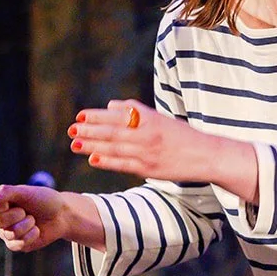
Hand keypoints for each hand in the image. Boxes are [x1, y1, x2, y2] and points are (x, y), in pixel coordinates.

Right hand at [0, 182, 83, 252]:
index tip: (8, 203)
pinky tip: (36, 230)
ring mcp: (8, 233)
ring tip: (33, 219)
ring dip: (26, 224)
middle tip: (26, 210)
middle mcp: (1, 219)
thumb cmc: (44, 200)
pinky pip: (18, 244)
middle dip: (16, 215)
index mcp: (0, 203)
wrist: (62, 215)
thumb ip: (7, 193)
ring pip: (9, 233)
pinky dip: (31, 235)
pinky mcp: (17, 245)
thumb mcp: (26, 192)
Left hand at [69, 99, 256, 200]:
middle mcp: (147, 133)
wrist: (205, 155)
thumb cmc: (181, 135)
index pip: (117, 115)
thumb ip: (135, 111)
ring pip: (114, 147)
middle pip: (112, 131)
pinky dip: (107, 161)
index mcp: (149, 119)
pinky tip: (93, 158)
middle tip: (71, 129)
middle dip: (89, 130)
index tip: (80, 115)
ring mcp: (147, 152)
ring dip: (93, 145)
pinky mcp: (149, 169)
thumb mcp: (159, 117)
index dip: (97, 116)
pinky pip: (124, 164)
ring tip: (75, 143)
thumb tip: (110, 106)